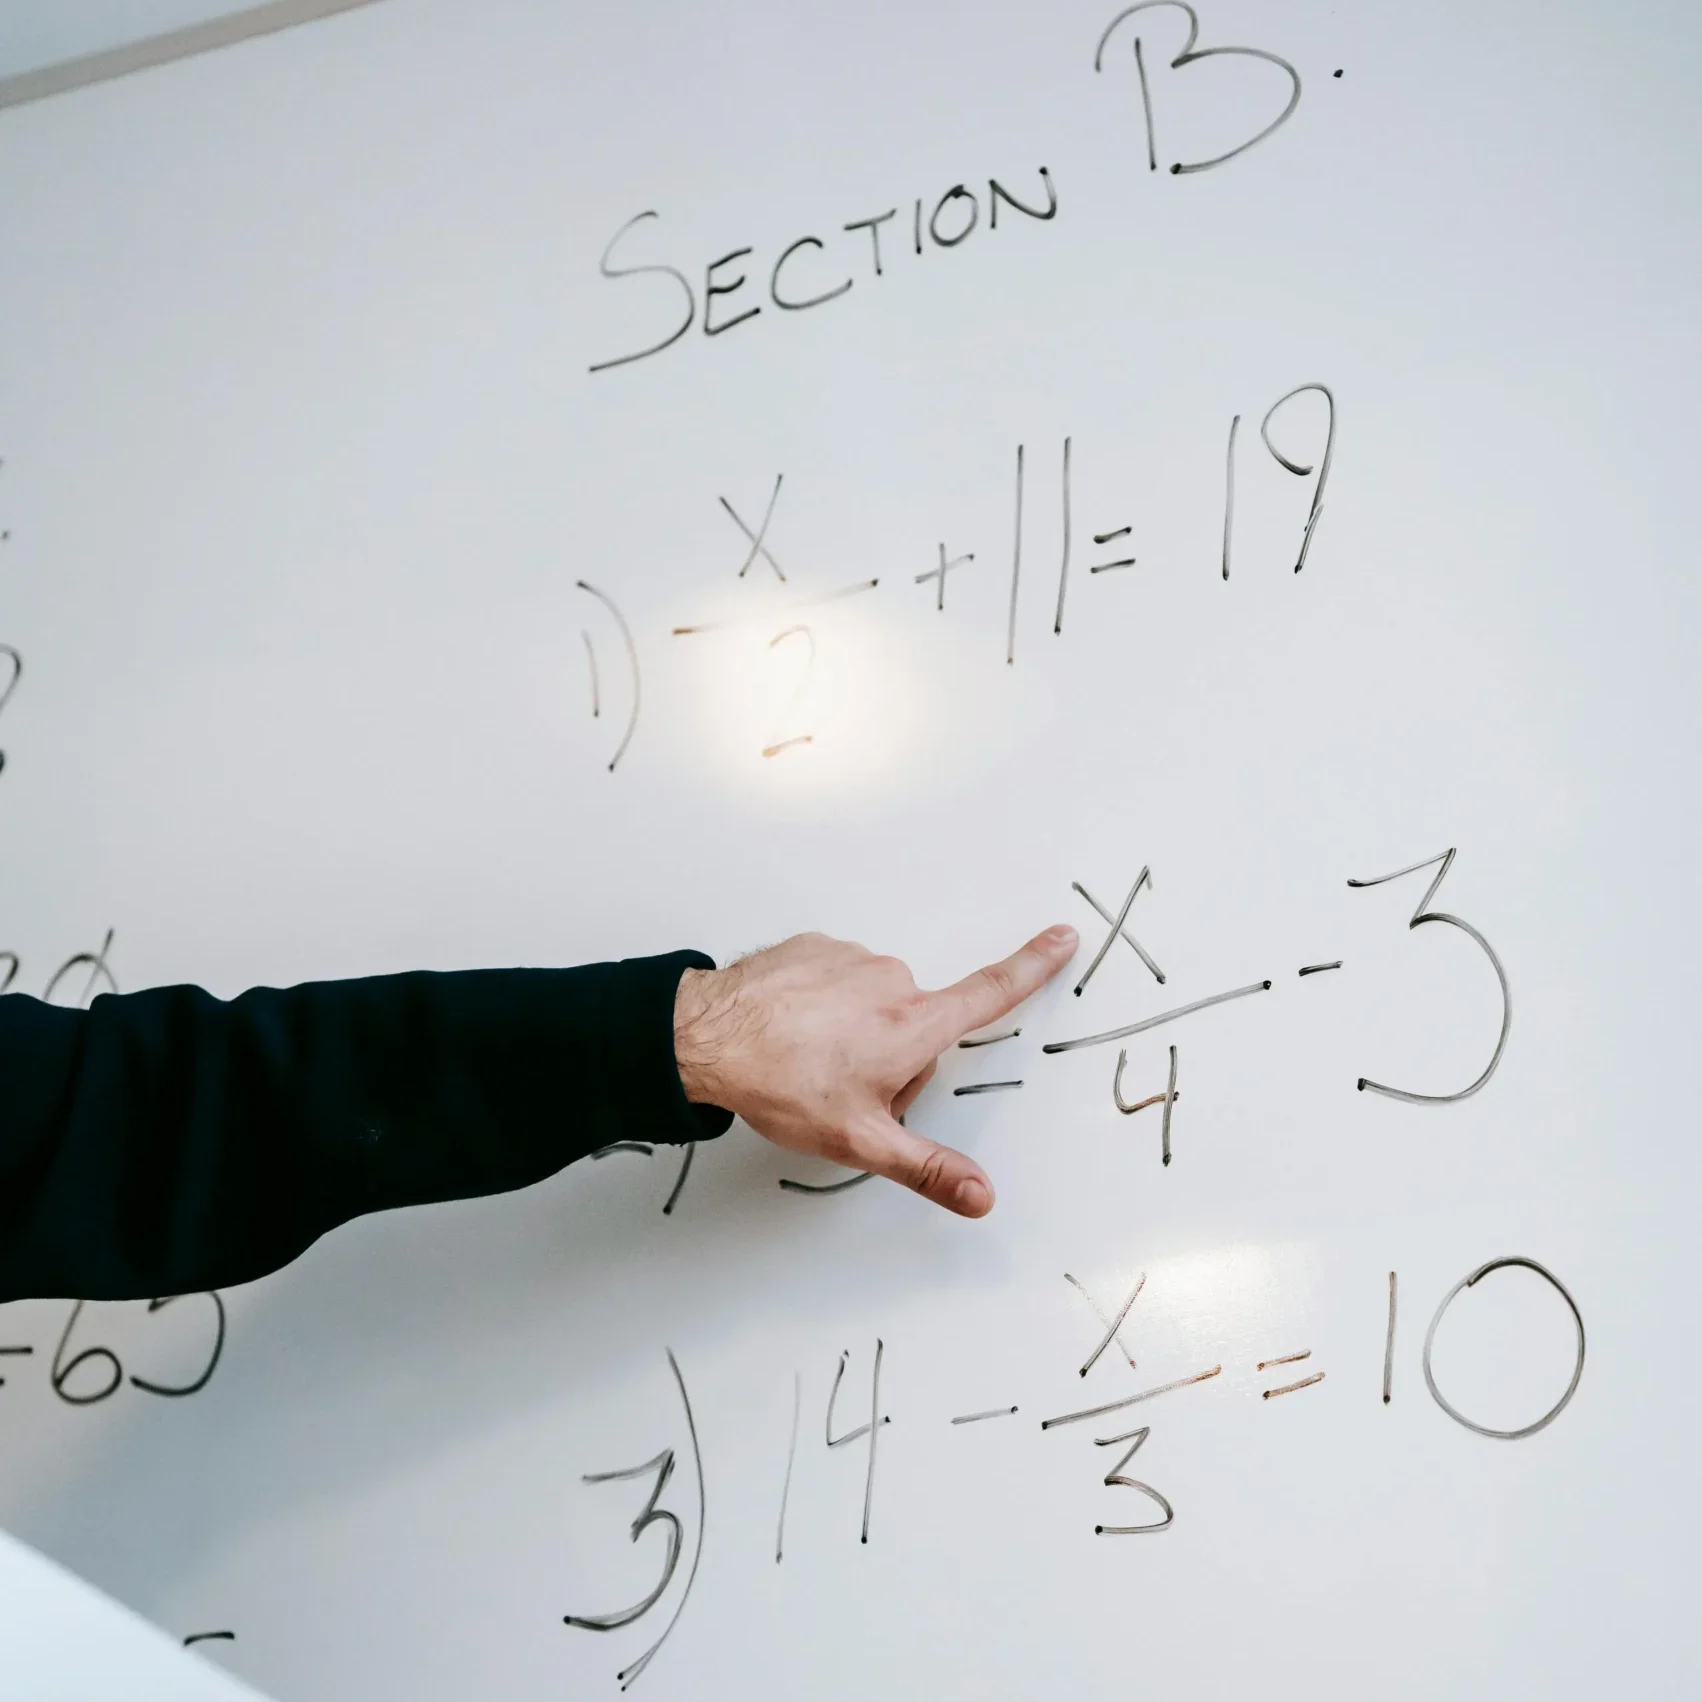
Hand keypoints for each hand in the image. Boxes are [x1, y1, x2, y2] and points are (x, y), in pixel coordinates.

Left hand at [673, 926, 1077, 1216]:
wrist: (705, 1036)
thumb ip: (929, 1168)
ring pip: (874, 1004)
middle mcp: (891, 981)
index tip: (1063, 939)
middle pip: (917, 1024)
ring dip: (856, 1030)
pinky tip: (793, 1031)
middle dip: (895, 1056)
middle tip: (848, 1087)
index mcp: (914, 1025)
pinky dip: (825, 1005)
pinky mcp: (816, 947)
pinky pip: (838, 980)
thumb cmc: (781, 1083)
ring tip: (810, 1059)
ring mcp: (851, 959)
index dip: (1034, 966)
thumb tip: (981, 1195)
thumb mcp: (860, 1140)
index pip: (991, 993)